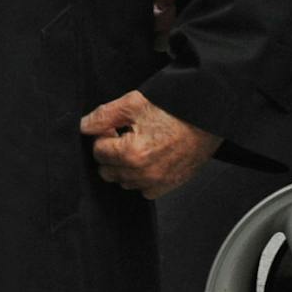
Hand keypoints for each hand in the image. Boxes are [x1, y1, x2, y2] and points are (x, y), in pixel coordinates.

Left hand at [81, 90, 219, 198]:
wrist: (207, 118)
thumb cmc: (175, 108)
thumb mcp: (134, 103)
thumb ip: (103, 116)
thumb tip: (83, 126)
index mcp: (131, 153)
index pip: (98, 151)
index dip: (103, 135)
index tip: (114, 127)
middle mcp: (143, 174)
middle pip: (107, 170)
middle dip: (111, 152)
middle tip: (125, 134)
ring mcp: (156, 182)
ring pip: (123, 181)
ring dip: (125, 165)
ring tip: (140, 143)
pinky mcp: (168, 186)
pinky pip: (143, 189)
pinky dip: (141, 176)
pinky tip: (150, 157)